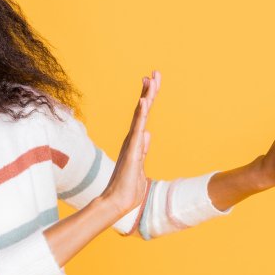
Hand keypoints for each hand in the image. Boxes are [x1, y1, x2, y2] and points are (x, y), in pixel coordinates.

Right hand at [100, 70, 160, 214]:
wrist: (119, 201)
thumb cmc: (129, 186)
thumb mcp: (140, 164)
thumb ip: (143, 149)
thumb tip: (148, 134)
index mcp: (136, 141)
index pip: (143, 116)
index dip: (148, 98)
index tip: (151, 82)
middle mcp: (132, 138)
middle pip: (142, 110)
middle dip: (150, 91)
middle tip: (154, 73)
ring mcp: (132, 143)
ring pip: (140, 115)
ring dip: (146, 97)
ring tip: (151, 80)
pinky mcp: (133, 150)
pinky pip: (138, 128)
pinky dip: (141, 114)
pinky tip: (144, 101)